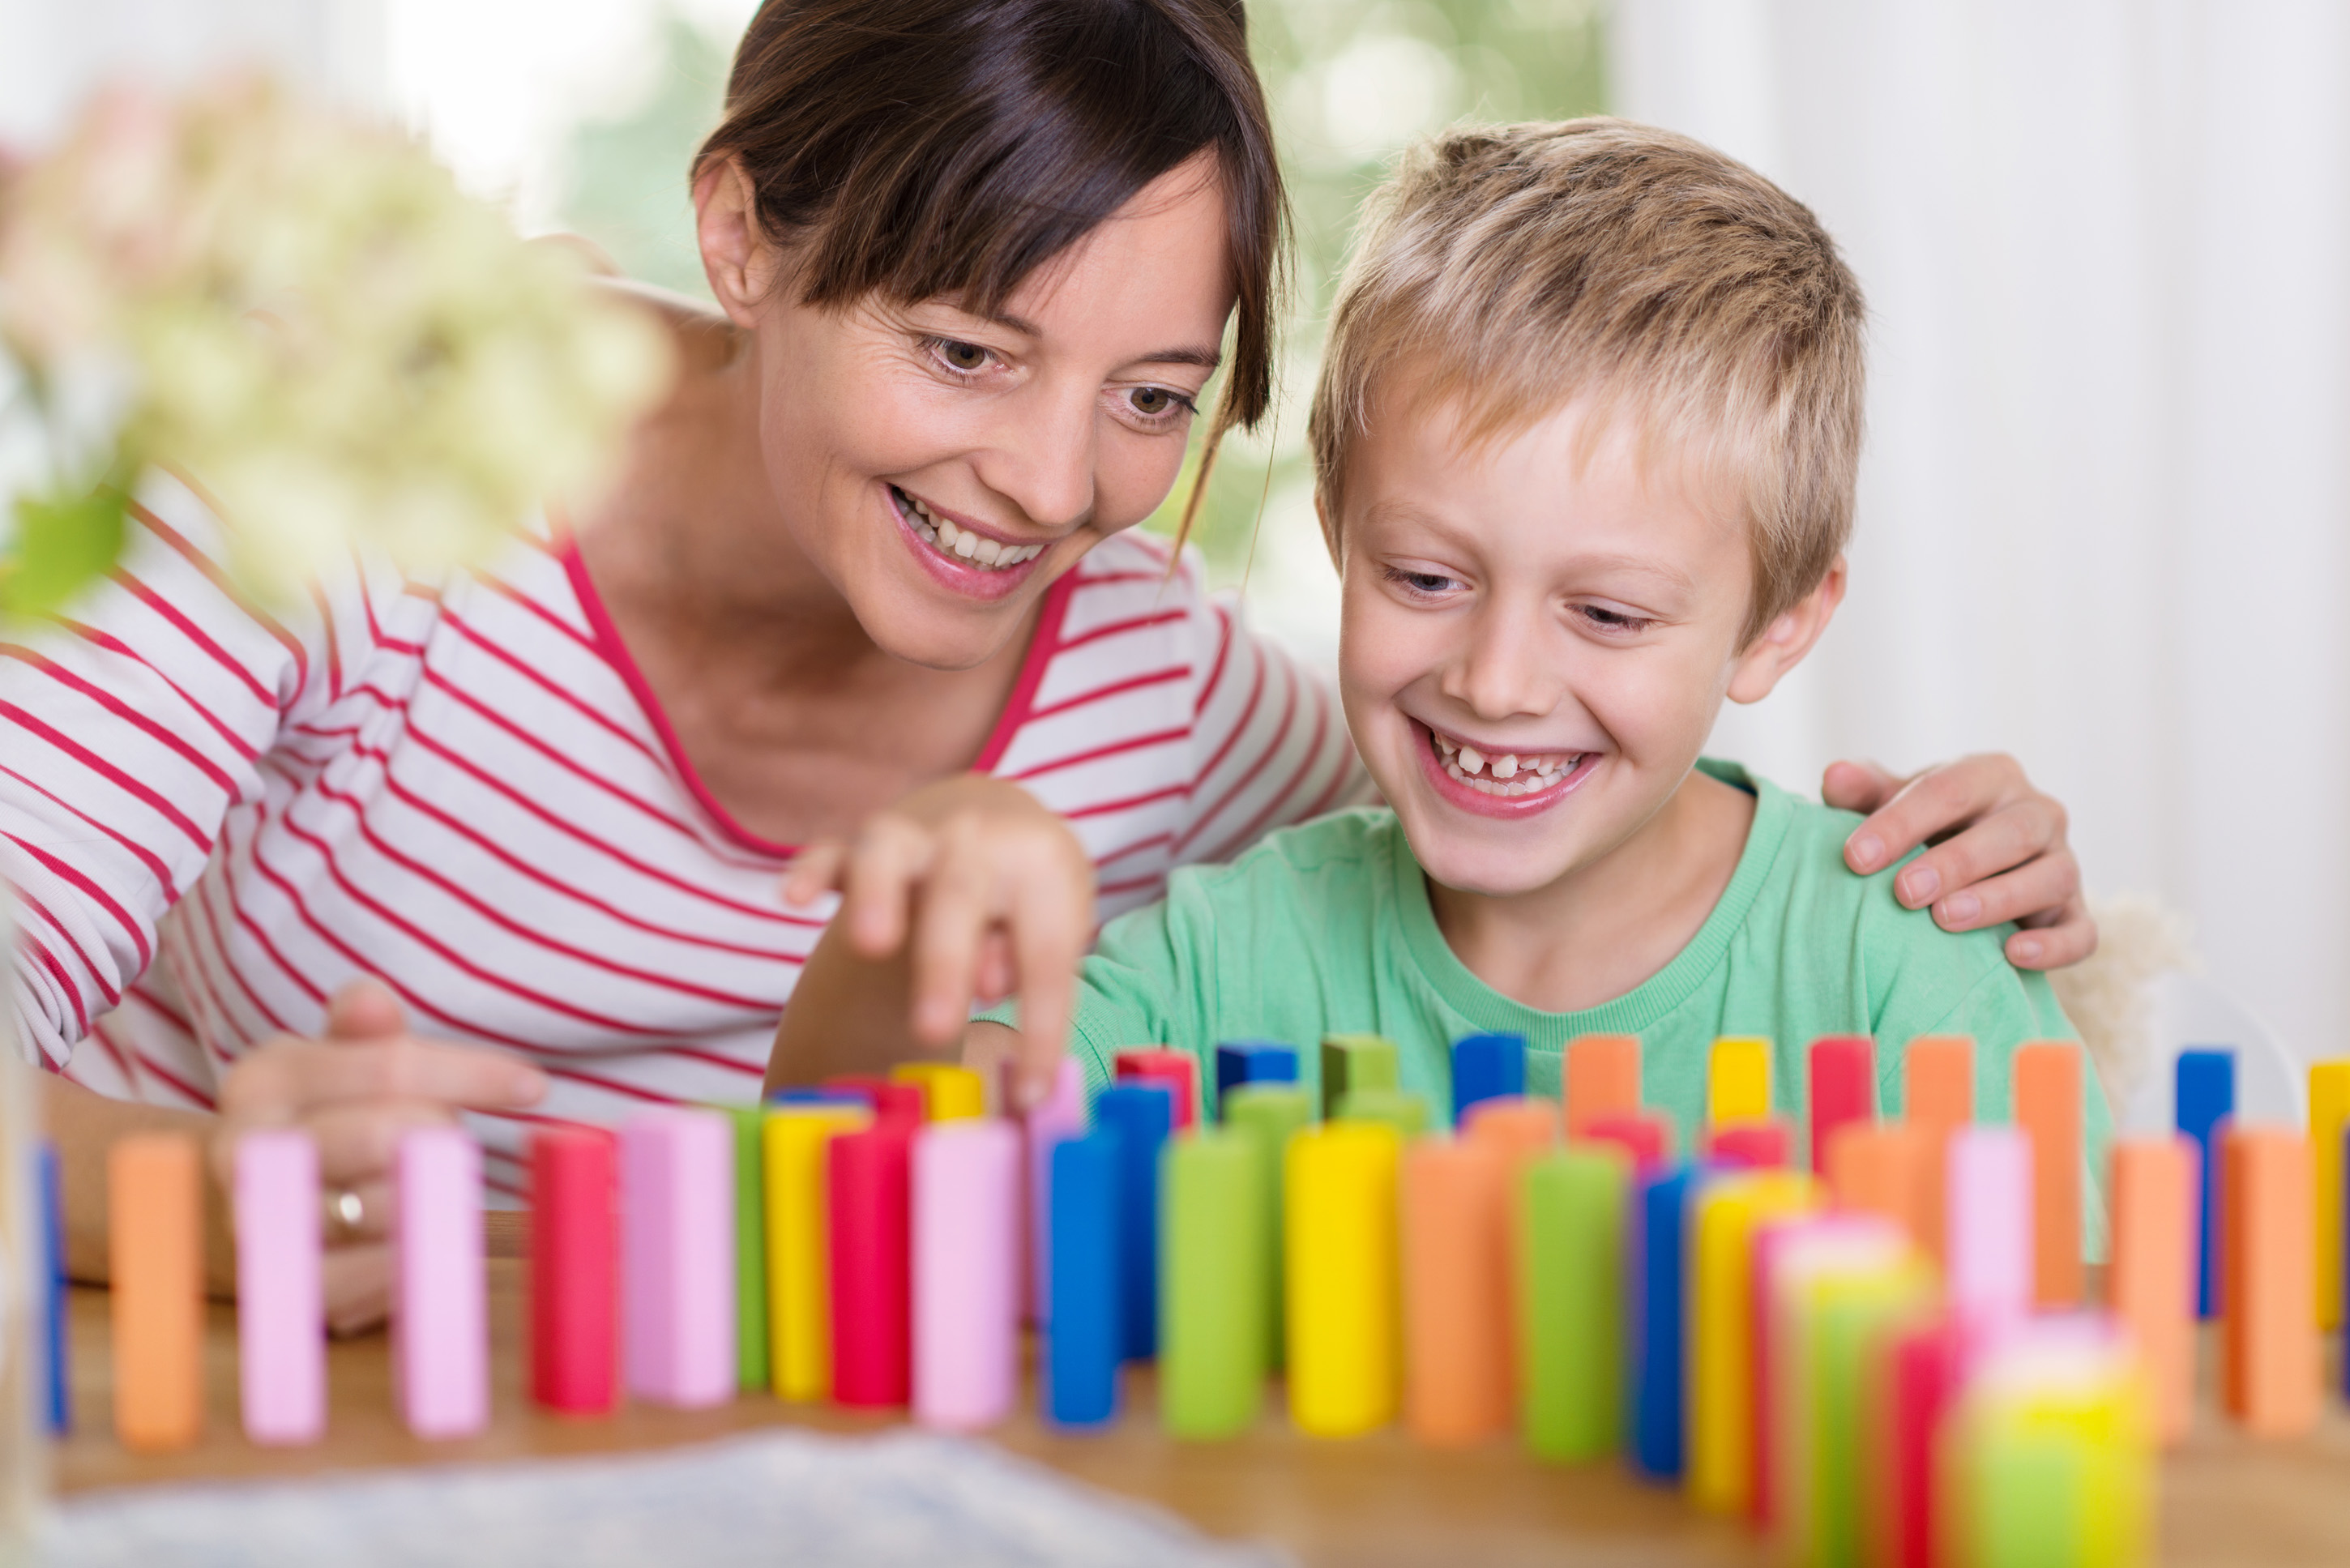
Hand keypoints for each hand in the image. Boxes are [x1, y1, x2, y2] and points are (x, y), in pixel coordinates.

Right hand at [212, 979, 547, 1333]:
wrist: (236, 1211)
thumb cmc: (317, 1121)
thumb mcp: (333, 1063)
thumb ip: (364, 1034)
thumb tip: (369, 999)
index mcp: (264, 1079)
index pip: (389, 1067)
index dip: (472, 1075)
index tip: (533, 1086)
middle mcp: (247, 1150)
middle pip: (393, 1136)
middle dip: (443, 1137)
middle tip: (449, 1144)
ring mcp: (258, 1225)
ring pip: (391, 1206)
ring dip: (433, 1196)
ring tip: (422, 1187)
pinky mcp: (289, 1290)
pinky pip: (383, 1272)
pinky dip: (420, 1252)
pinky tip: (421, 1231)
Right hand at [781, 774, 1093, 1107]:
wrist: (989, 819)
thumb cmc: (1027, 895)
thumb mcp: (1049, 926)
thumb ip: (1023, 957)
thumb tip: (992, 981)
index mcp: (1038, 863)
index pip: (1043, 949)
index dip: (1041, 1025)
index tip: (1033, 1096)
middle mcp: (972, 839)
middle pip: (960, 896)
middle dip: (946, 962)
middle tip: (935, 1029)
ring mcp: (911, 837)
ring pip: (888, 856)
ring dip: (877, 896)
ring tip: (871, 944)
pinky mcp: (856, 846)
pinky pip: (829, 853)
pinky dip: (809, 871)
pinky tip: (793, 897)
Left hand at [1824, 754, 2093, 969]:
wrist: (1970, 869)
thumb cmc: (1925, 830)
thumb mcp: (1893, 804)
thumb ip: (1865, 792)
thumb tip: (1835, 777)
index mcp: (1991, 775)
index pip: (1950, 790)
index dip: (1901, 822)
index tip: (1856, 857)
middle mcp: (2038, 812)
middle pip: (2009, 832)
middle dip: (1955, 862)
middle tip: (1904, 892)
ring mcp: (2064, 862)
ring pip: (2051, 876)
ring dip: (1998, 900)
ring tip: (1946, 920)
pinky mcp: (2075, 913)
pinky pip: (2082, 931)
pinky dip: (2054, 946)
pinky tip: (2014, 955)